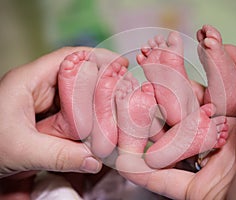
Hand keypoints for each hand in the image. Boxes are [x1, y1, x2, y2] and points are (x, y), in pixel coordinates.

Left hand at [0, 47, 107, 177]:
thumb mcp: (22, 150)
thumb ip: (60, 155)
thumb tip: (95, 161)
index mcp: (28, 81)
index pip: (66, 57)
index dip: (95, 57)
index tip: (120, 63)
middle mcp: (36, 87)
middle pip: (75, 76)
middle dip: (100, 84)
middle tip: (123, 92)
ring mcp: (41, 102)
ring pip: (75, 96)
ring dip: (93, 105)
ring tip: (114, 111)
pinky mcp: (44, 116)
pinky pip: (70, 112)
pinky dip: (84, 119)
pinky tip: (96, 127)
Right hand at [115, 47, 235, 199]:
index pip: (234, 81)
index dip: (221, 58)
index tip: (204, 39)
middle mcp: (226, 137)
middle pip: (197, 102)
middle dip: (176, 80)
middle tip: (156, 59)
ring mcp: (204, 159)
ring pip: (173, 134)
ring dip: (152, 119)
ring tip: (132, 98)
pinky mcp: (189, 184)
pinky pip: (162, 174)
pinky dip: (142, 168)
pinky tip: (122, 155)